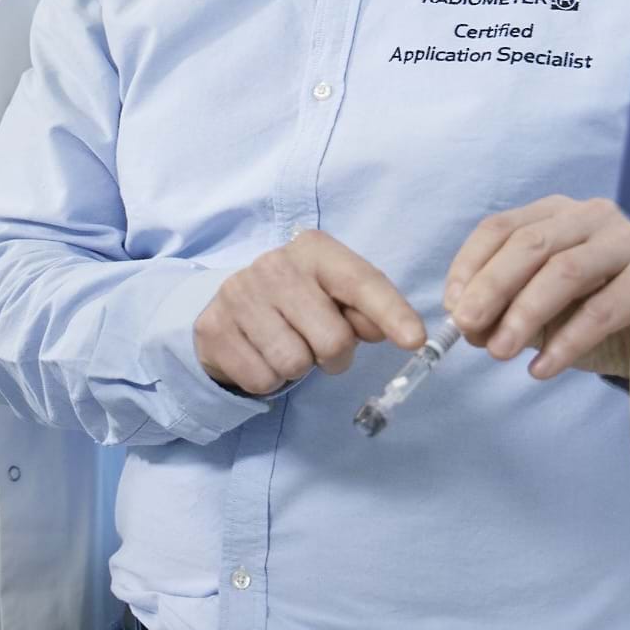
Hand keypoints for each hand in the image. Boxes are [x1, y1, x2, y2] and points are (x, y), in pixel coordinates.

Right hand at [194, 229, 423, 396]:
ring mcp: (239, 294)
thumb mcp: (336, 295)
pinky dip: (269, 379)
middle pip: (333, 339)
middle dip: (335, 357)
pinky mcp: (214, 328)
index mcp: (314, 249)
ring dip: (300, 369)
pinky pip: (262, 379)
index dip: (391, 312)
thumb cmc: (301, 301)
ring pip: (295, 364)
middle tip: (322, 348)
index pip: (361, 282)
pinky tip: (261, 354)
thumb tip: (393, 331)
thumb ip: (368, 310)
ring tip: (289, 346)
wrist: (231, 306)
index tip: (416, 340)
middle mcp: (274, 264)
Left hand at [443, 196, 629, 381]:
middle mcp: (590, 217)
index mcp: (555, 215)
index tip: (450, 305)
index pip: (501, 228)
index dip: (470, 265)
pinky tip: (542, 368)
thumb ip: (505, 309)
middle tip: (466, 327)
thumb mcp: (542, 309)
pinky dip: (566, 342)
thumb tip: (466, 324)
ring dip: (524, 314)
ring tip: (499, 351)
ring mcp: (624, 242)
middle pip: (529, 244)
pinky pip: (601, 310)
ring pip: (563, 271)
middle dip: (491, 287)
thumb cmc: (594, 312)